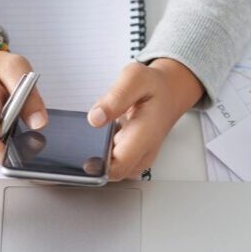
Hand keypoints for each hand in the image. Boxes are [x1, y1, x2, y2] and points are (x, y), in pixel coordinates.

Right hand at [0, 42, 46, 164]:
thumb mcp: (15, 68)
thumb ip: (29, 96)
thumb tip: (40, 124)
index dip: (6, 155)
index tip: (27, 152)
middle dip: (17, 150)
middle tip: (34, 135)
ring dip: (15, 143)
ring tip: (22, 120)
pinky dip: (11, 139)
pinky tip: (16, 124)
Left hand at [87, 58, 204, 180]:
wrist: (169, 94)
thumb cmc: (154, 87)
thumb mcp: (135, 78)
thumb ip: (115, 97)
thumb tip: (95, 119)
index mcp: (145, 135)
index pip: (117, 167)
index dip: (95, 165)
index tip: (81, 152)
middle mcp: (143, 153)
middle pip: (109, 172)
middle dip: (92, 158)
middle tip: (87, 135)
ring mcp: (138, 160)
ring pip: (109, 171)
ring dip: (97, 155)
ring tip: (98, 132)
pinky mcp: (132, 160)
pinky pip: (111, 165)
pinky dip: (102, 153)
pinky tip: (102, 136)